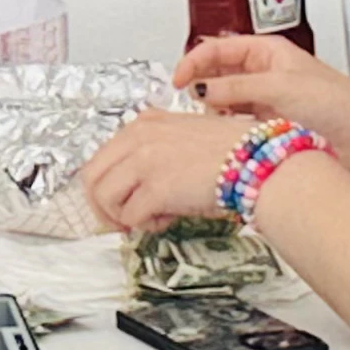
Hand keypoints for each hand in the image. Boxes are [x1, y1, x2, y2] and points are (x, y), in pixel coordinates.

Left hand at [82, 109, 255, 230]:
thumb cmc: (232, 155)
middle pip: (92, 177)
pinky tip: (167, 220)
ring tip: (150, 218)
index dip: (106, 185)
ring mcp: (144, 161)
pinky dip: (144, 226)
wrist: (257, 165)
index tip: (118, 202)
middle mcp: (138, 136)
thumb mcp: (183, 137)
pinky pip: (130, 216)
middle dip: (103, 205)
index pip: (103, 156)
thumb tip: (134, 187)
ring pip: (104, 197)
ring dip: (123, 216)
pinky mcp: (155, 188)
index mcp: (144, 123)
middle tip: (121, 221)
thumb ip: (154, 152)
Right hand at [174, 35, 349, 162]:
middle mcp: (263, 73)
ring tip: (210, 121)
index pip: (217, 48)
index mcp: (267, 51)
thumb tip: (200, 90)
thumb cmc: (336, 104)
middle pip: (216, 73)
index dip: (194, 61)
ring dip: (213, 110)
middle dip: (201, 86)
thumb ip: (235, 87)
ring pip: (223, 100)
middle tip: (190, 102)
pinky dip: (225, 128)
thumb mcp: (280, 87)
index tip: (178, 80)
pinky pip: (235, 123)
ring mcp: (264, 100)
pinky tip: (225, 135)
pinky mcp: (267, 126)